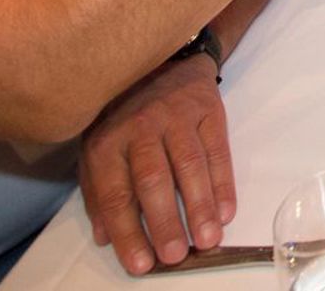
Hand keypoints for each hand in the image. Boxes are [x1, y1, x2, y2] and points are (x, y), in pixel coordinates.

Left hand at [81, 54, 233, 275]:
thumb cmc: (124, 112)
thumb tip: (105, 238)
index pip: (115, 194)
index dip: (127, 231)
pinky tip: (226, 212)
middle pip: (152, 180)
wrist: (164, 59)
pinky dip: (223, 183)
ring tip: (208, 240)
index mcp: (106, 142)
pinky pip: (217, 150)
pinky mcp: (207, 110)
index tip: (140, 264)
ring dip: (199, 206)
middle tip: (175, 255)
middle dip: (164, 221)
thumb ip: (98, 192)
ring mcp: (175, 116)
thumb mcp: (97, 145)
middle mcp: (139, 127)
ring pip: (188, 166)